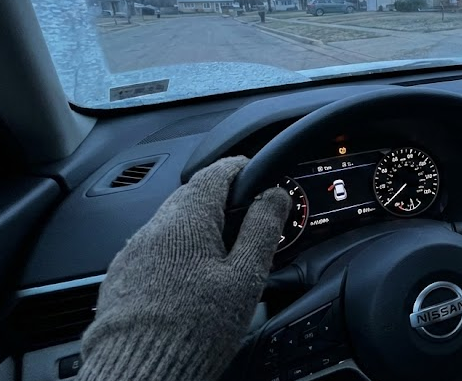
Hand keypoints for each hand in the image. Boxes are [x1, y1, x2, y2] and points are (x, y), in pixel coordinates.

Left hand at [77, 156, 289, 380]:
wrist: (139, 371)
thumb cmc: (195, 327)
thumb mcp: (245, 276)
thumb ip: (262, 228)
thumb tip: (275, 195)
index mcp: (187, 219)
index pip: (215, 171)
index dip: (239, 167)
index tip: (253, 171)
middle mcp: (153, 228)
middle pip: (192, 197)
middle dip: (219, 201)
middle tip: (246, 219)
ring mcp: (131, 253)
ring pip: (171, 226)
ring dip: (196, 231)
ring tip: (221, 259)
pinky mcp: (120, 278)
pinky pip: (153, 252)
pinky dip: (175, 256)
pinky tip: (189, 283)